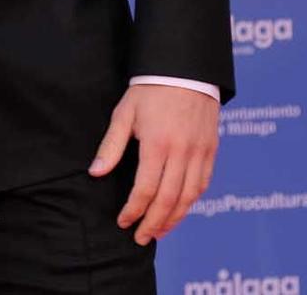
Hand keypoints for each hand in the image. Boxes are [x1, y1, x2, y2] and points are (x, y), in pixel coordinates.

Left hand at [90, 84, 218, 246]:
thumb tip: (96, 173)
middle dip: (153, 223)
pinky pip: (203, 183)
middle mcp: (181, 151)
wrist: (186, 68)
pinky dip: (191, 201)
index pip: (145, 190)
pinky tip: (179, 209)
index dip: (133, 210)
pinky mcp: (211, 148)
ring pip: (189, 196)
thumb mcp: (125, 113)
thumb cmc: (150, 89)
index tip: (123, 222)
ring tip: (159, 231)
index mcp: (157, 144)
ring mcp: (199, 151)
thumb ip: (111, 146)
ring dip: (174, 218)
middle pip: (168, 199)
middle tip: (141, 238)